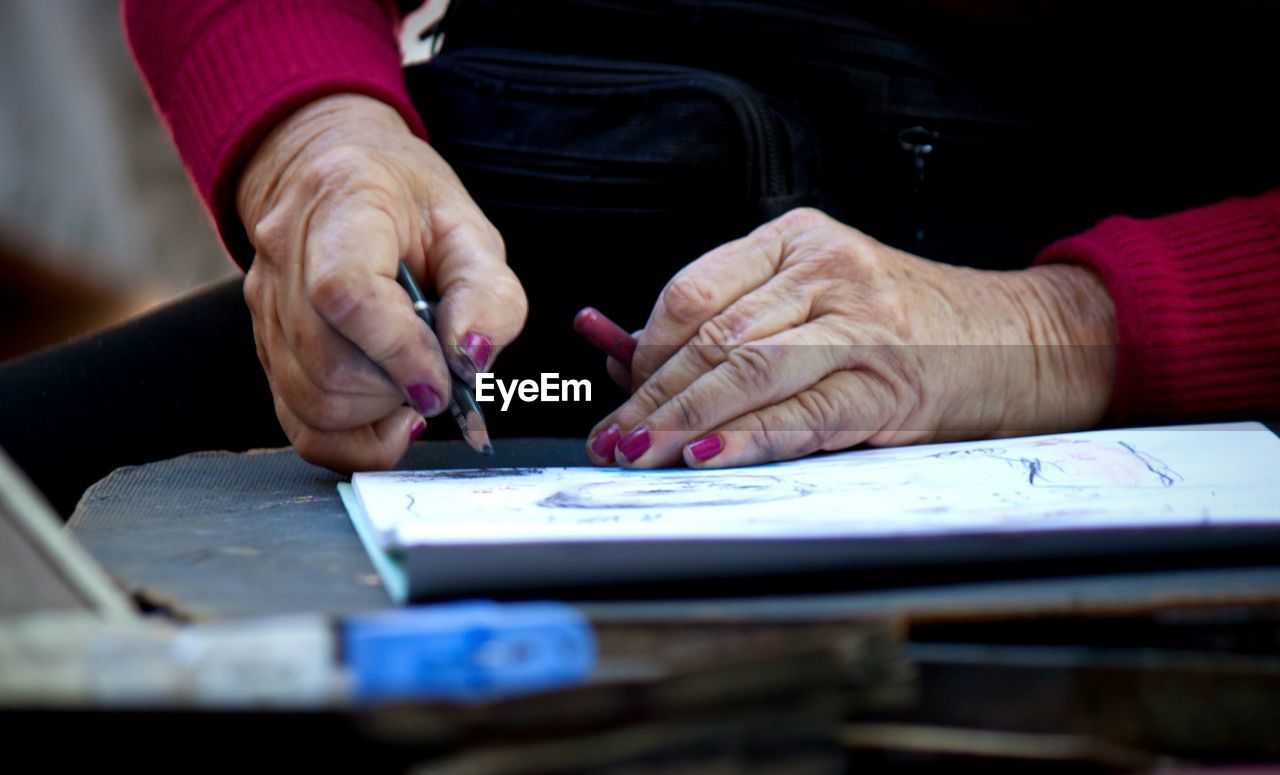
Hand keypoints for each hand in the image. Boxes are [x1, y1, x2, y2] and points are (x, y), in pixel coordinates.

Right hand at [237, 94, 525, 471]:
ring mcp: (267, 307)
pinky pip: (301, 425)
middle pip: (328, 366)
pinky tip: (387, 414)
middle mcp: (286, 256)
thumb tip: (472, 359)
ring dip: (378, 412)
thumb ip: (489, 295)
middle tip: (437, 371)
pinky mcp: (268, 351)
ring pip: (312, 403)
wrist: (339, 180)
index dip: (400, 353)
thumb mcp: (471, 234)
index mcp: (341, 204)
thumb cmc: (411, 207)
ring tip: (414, 380)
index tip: (442, 381)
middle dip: (397, 389)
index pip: (347, 295)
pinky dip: (354, 439)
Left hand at [586, 208, 1115, 467]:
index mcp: (797, 240)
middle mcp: (828, 272)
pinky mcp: (888, 384)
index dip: (645, 348)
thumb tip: (615, 349)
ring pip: (747, 372)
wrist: (1014, 339)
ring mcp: (862, 325)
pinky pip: (804, 413)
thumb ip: (726, 318)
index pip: (694, 292)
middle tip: (613, 438)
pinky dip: (748, 437)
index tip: (619, 389)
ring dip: (681, 421)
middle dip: (649, 395)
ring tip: (639, 454)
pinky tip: (707, 456)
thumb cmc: (898, 321)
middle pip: (711, 336)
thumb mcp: (813, 296)